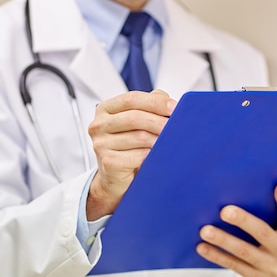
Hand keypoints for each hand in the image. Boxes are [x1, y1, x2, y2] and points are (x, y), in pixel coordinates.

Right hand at [86, 90, 176, 220]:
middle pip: (135, 117)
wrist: (114, 178)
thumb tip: (168, 102)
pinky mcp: (108, 162)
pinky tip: (157, 156)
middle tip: (178, 127)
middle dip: (160, 122)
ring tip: (170, 143)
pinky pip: (138, 156)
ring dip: (159, 140)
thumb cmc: (129, 147)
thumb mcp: (137, 122)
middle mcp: (98, 125)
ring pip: (139, 137)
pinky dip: (151, 155)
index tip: (174, 107)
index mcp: (104, 109)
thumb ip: (149, 106)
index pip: (131, 99)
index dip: (155, 102)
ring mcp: (100, 144)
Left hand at [196, 181, 276, 276]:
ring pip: (243, 251)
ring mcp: (270, 267)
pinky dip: (216, 255)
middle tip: (225, 211)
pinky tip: (202, 247)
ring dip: (223, 240)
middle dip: (243, 221)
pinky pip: (233, 264)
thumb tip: (253, 190)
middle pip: (263, 233)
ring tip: (205, 230)